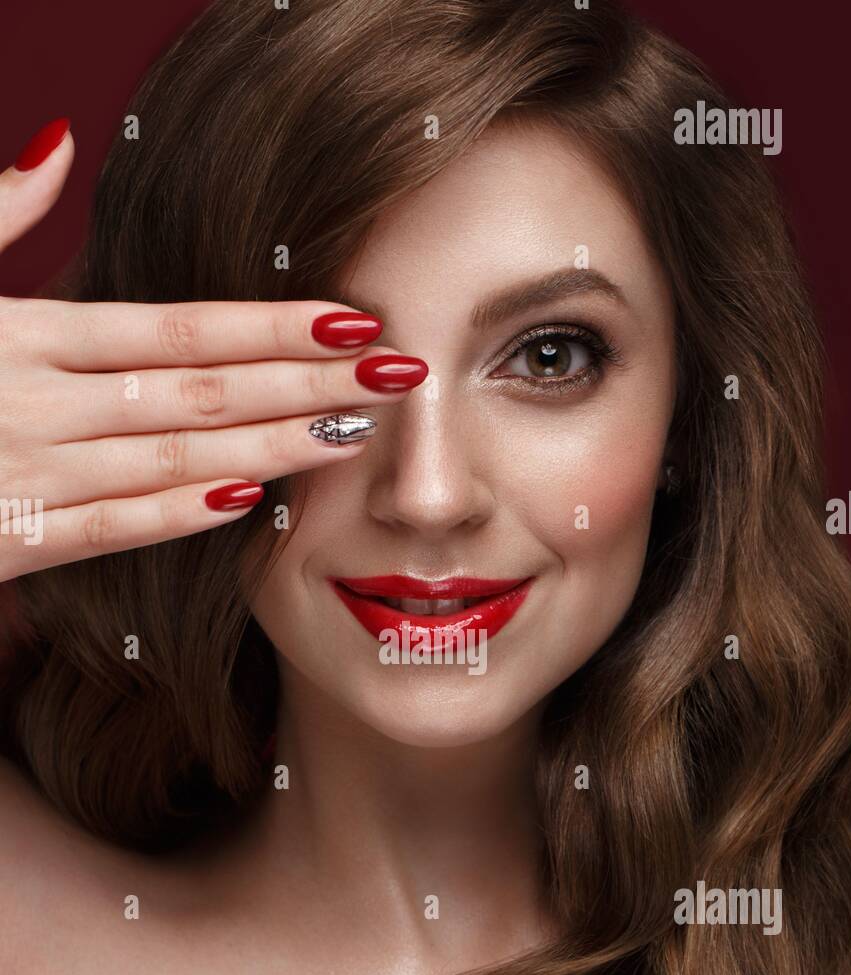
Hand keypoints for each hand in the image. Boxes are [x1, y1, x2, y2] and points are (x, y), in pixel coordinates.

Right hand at [0, 118, 427, 581]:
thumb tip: (54, 140)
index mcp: (22, 334)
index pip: (175, 325)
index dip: (270, 324)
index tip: (352, 319)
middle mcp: (36, 402)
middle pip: (199, 388)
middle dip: (306, 380)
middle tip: (395, 371)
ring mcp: (26, 474)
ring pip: (173, 456)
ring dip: (272, 445)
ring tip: (354, 430)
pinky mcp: (7, 542)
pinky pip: (110, 529)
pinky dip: (181, 513)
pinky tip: (251, 498)